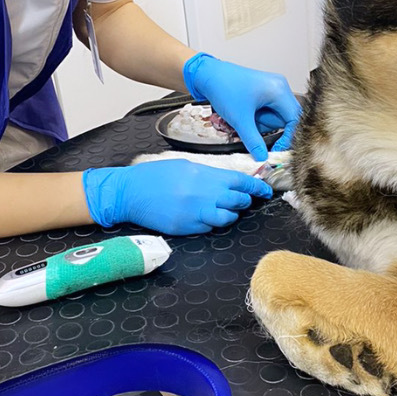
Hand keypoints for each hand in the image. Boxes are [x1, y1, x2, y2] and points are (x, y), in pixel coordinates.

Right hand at [82, 161, 272, 235]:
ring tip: (220, 210)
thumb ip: (209, 175)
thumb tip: (229, 182)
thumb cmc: (156, 177)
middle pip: (238, 200)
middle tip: (242, 200)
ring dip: (229, 215)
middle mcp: (204, 194)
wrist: (131, 192)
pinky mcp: (187, 227)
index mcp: (205, 175)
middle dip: (243, 201)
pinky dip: (211, 223)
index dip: (256, 187)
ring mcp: (196, 213)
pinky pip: (209, 228)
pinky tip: (203, 216)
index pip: (241, 181)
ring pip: (227, 218)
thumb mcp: (186, 167)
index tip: (265, 191)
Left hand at [183, 52, 301, 161]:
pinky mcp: (263, 93)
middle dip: (266, 127)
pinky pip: (266, 112)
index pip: (294, 120)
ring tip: (243, 116)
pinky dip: (256, 118)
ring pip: (273, 118)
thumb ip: (254, 141)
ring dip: (259, 123)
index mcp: (279, 90)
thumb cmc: (223, 86)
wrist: (207, 75)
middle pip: (284, 119)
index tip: (277, 149)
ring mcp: (271, 89)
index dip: (287, 137)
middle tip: (250, 126)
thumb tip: (262, 157)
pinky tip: (243, 113)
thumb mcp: (240, 119)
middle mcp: (279, 87)